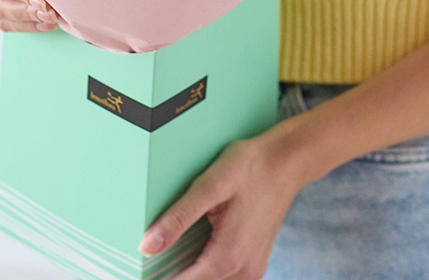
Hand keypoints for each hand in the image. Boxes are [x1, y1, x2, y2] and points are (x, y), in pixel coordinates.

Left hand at [139, 129, 305, 279]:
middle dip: (172, 274)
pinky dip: (206, 270)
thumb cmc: (250, 166)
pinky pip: (225, 277)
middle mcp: (242, 272)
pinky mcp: (254, 262)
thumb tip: (147, 246)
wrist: (287, 160)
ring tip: (169, 253)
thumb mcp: (211, 184)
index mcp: (227, 257)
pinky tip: (195, 250)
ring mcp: (251, 270)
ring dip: (189, 273)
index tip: (141, 267)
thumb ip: (179, 217)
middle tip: (152, 257)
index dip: (158, 278)